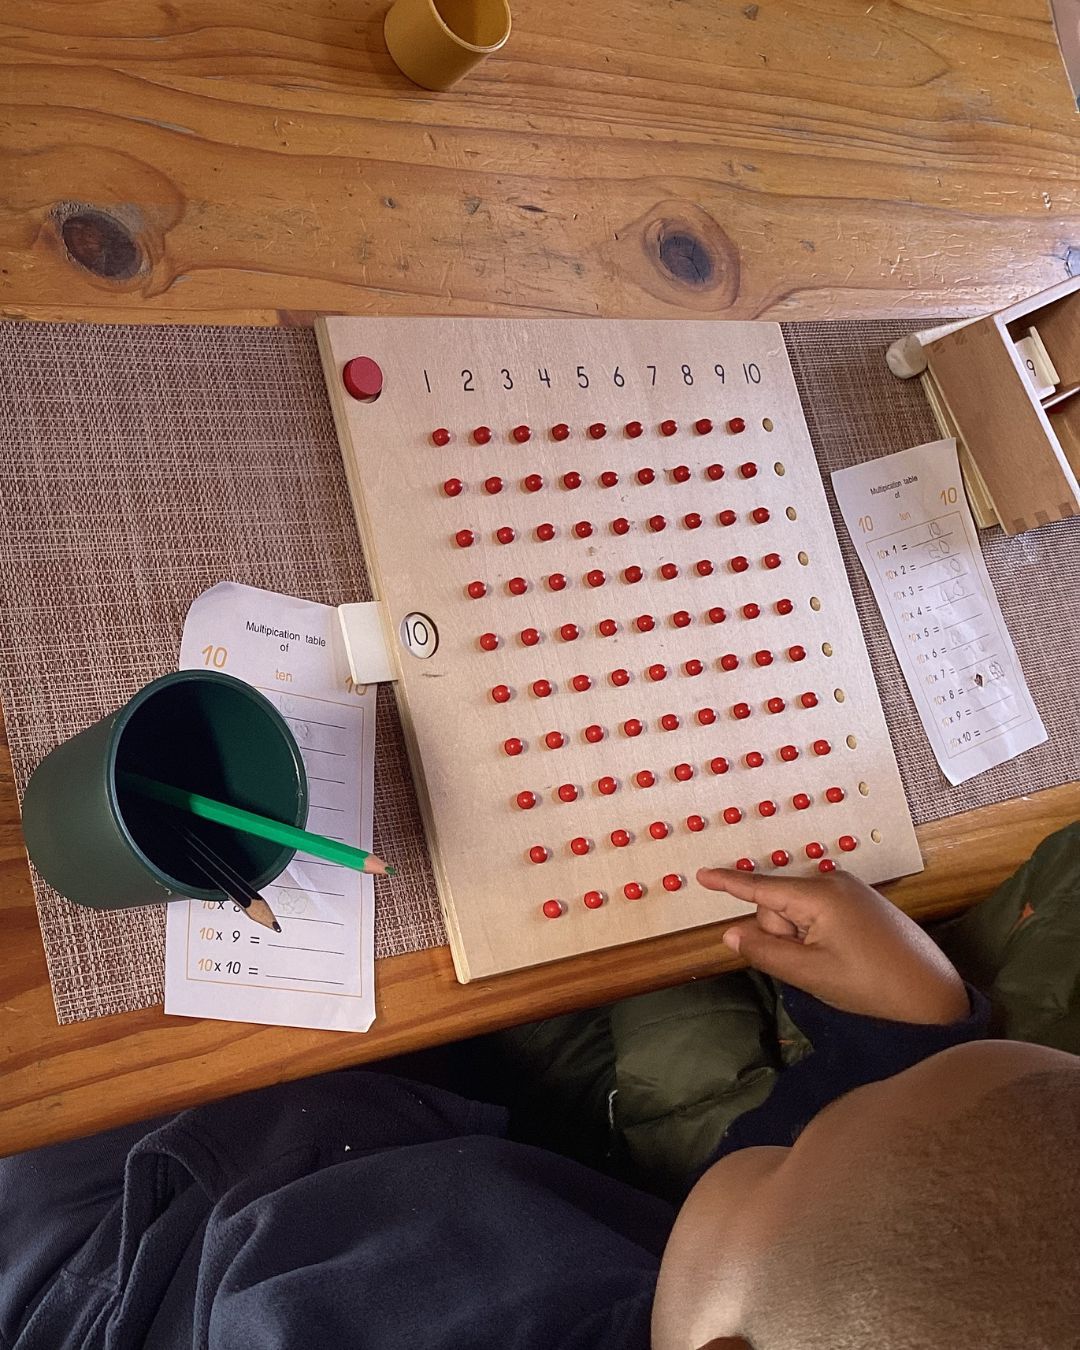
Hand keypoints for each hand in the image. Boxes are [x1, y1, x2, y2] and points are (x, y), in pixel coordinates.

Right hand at [700, 866, 969, 1024]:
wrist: (932, 995)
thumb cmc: (871, 986)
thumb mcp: (811, 974)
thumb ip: (766, 951)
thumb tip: (731, 933)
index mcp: (819, 895)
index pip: (761, 888)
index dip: (729, 884)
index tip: (700, 874)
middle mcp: (834, 881)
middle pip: (780, 904)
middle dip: (784, 934)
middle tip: (814, 965)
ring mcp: (851, 889)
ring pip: (800, 911)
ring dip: (803, 938)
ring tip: (836, 964)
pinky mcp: (864, 901)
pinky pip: (821, 912)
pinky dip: (819, 934)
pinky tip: (845, 957)